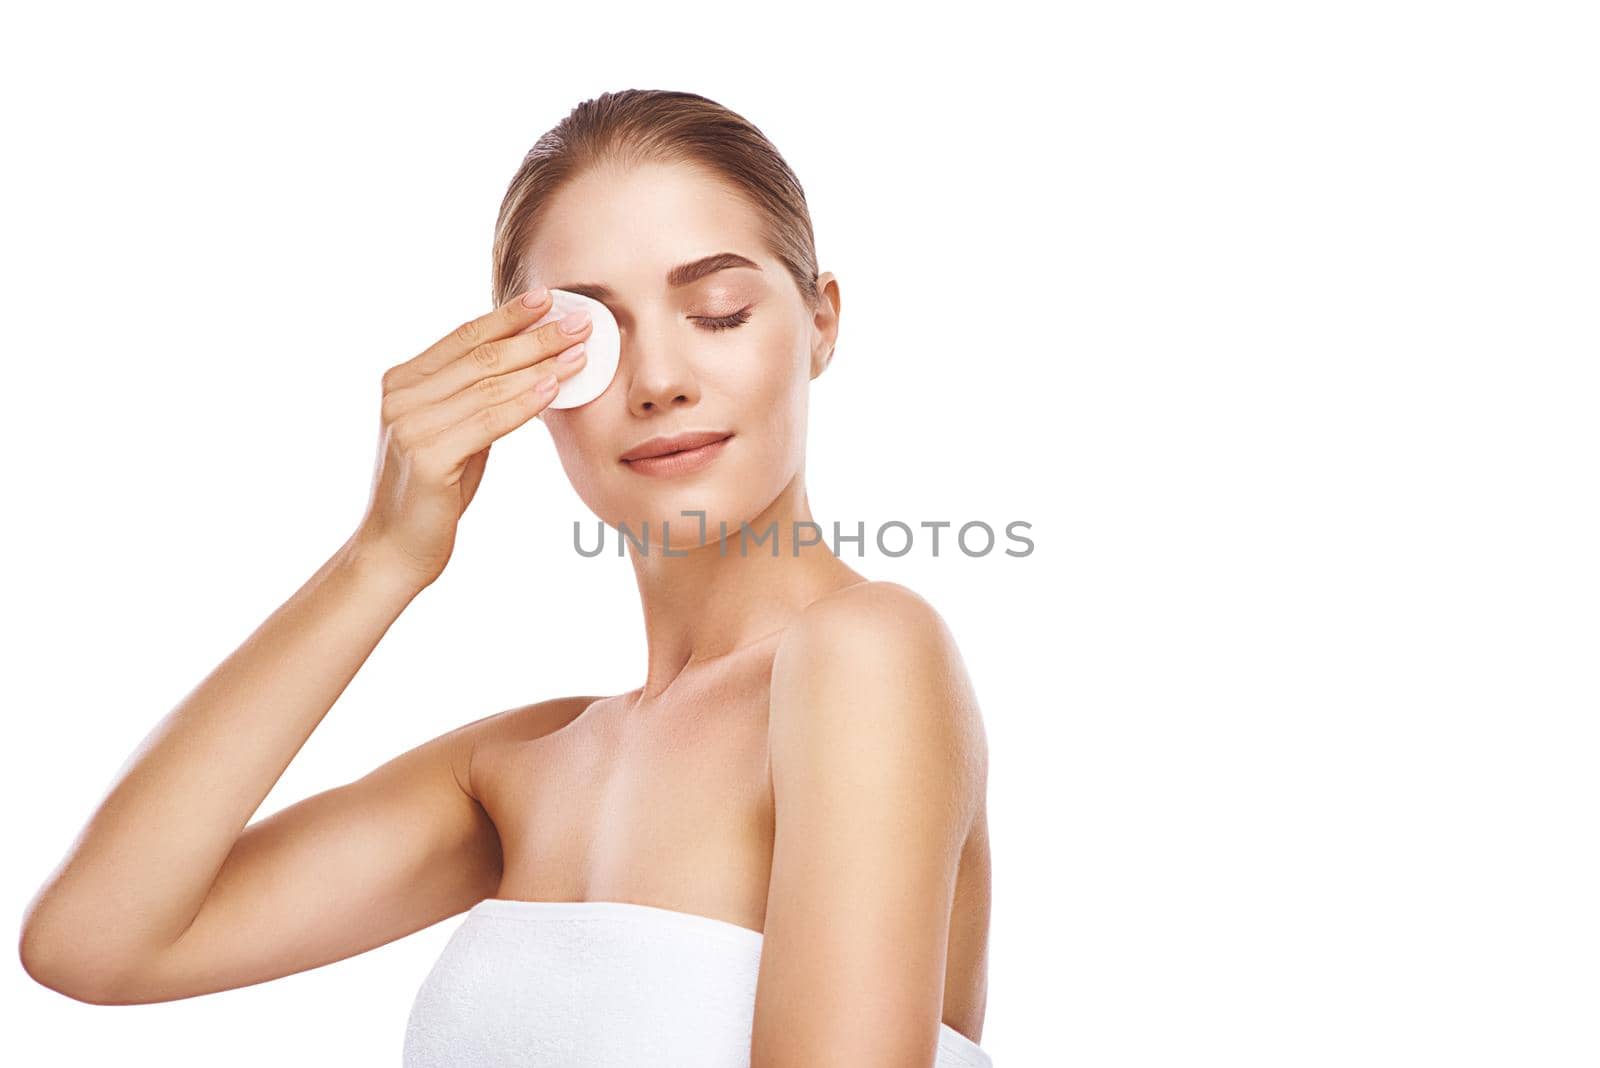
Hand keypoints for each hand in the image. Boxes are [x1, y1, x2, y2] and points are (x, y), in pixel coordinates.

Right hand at [351, 288, 591, 587]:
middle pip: (481, 356)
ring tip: (578, 351)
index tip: (547, 298)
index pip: (463, 338)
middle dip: (534, 336)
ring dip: (539, 365)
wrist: (396, 549)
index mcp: (402, 383)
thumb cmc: (431, 493)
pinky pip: (488, 422)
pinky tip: (553, 388)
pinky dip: (524, 403)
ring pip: (488, 385)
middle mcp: (400, 397)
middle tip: (580, 322)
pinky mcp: (426, 457)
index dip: (507, 316)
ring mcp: (409, 426)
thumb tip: (527, 366)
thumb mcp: (452, 434)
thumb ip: (475, 400)